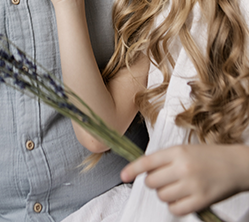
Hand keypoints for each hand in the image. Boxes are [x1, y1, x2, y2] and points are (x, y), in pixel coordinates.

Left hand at [120, 143, 248, 215]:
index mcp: (177, 152)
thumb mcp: (185, 150)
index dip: (133, 170)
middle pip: (152, 182)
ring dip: (165, 194)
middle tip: (165, 179)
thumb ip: (165, 159)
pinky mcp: (200, 201)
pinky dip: (175, 206)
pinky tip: (182, 198)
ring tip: (177, 187)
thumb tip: (144, 171)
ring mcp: (191, 185)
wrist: (235, 165)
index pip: (147, 161)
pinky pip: (175, 209)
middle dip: (154, 183)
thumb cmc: (208, 156)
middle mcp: (182, 167)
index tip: (123, 176)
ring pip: (162, 196)